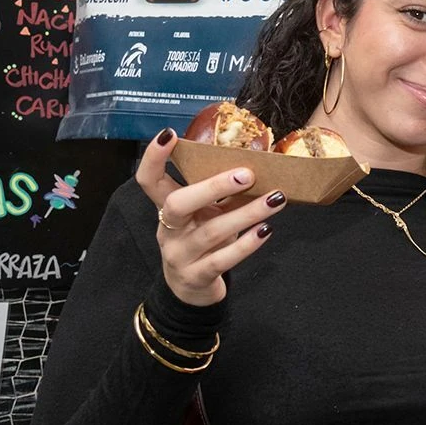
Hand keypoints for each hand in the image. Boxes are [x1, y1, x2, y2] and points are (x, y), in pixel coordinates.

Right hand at [138, 129, 285, 306]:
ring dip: (247, 213)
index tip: (169, 133)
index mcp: (166, 209)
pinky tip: (265, 231)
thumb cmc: (202, 241)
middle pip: (178, 203)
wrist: (190, 291)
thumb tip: (255, 162)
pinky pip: (222, 260)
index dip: (153, 158)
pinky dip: (246, 244)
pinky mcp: (197, 276)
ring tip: (276, 199)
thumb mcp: (204, 215)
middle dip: (213, 186)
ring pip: (211, 231)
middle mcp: (169, 230)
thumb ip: (219, 193)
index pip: (149, 180)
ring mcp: (180, 256)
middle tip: (247, 174)